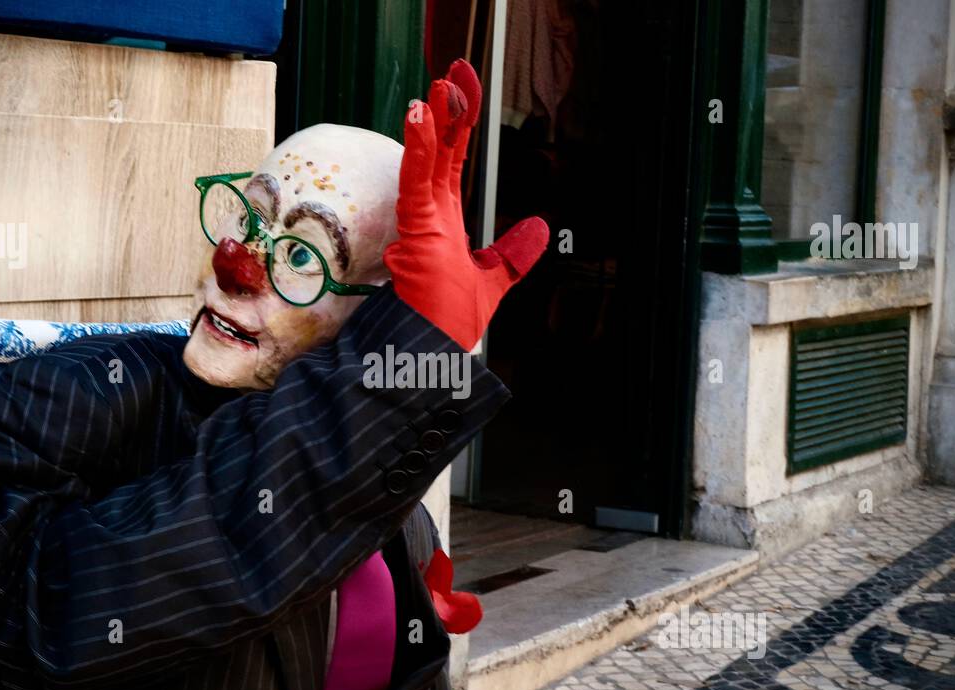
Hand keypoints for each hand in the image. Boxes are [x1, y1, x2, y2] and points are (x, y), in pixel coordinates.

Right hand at [384, 60, 549, 350]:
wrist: (433, 353)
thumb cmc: (448, 322)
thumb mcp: (495, 279)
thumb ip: (514, 254)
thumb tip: (539, 227)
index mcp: (444, 221)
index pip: (451, 161)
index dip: (458, 126)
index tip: (462, 91)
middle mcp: (430, 215)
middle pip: (440, 151)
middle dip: (447, 111)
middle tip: (453, 72)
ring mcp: (421, 222)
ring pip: (426, 160)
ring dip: (433, 122)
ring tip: (437, 88)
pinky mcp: (416, 231)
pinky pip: (417, 182)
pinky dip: (420, 150)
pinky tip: (421, 119)